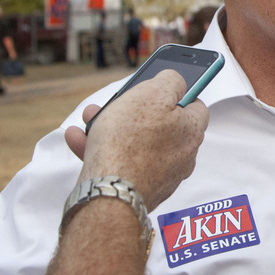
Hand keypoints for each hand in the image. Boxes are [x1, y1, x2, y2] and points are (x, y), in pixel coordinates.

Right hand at [64, 70, 208, 210]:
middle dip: (133, 109)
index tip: (160, 86)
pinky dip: (100, 150)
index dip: (178, 92)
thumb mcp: (153, 92)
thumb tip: (178, 80)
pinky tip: (78, 138)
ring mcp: (161, 175)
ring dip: (110, 127)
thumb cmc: (131, 141)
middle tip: (115, 101)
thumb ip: (171, 81)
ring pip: (135, 143)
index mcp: (192, 131)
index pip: (196, 105)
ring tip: (89, 117)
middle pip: (160, 124)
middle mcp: (182, 155)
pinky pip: (121, 163)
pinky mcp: (139, 189)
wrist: (109, 193)